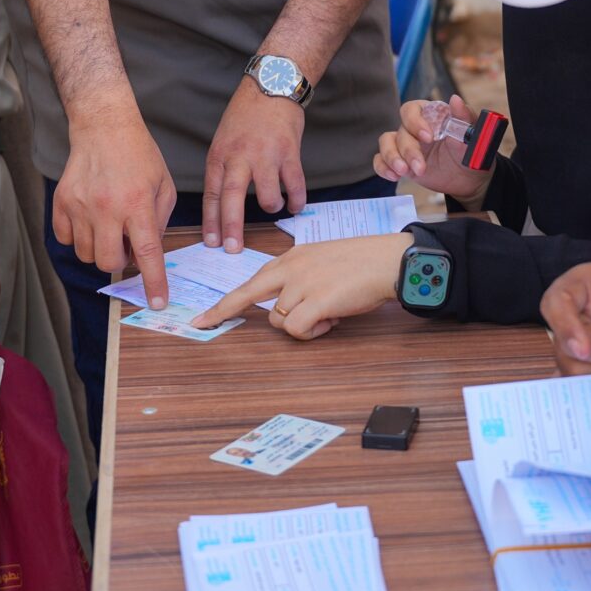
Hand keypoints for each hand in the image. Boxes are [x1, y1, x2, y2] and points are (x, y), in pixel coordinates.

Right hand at [53, 108, 177, 308]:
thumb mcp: (163, 186)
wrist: (104, 127)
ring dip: (100, 249)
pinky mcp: (61, 202)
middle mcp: (107, 207)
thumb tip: (147, 254)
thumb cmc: (138, 155)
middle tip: (125, 243)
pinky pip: (67, 240)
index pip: (147, 253)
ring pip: (86, 255)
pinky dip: (79, 238)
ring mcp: (80, 205)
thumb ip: (159, 222)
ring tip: (108, 227)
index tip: (157, 302)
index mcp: (137, 203)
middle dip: (120, 262)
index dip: (153, 283)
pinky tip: (89, 220)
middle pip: (108, 262)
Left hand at [196, 234, 407, 339]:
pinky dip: (313, 332)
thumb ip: (299, 279)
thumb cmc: (361, 264)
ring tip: (328, 313)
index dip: (225, 302)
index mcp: (291, 258)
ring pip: (279, 320)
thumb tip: (287, 309)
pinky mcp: (315, 301)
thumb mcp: (321, 262)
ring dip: (301, 326)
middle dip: (223, 312)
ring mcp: (301, 284)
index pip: (250, 281)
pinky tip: (332, 319)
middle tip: (203, 323)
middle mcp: (291, 268)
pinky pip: (297, 329)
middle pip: (248, 296)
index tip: (202, 318)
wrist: (388, 260)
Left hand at [203, 78, 308, 249]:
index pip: (212, 193)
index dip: (210, 221)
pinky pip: (294, 185)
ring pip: (266, 195)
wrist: (271, 86)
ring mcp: (265, 155)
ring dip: (270, 206)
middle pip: (232, 197)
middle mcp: (240, 156)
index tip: (211, 242)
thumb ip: (223, 170)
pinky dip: (296, 199)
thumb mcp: (223, 141)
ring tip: (273, 205)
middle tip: (233, 249)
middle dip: (231, 227)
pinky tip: (295, 204)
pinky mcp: (289, 152)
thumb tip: (221, 207)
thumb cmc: (245, 116)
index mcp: (220, 155)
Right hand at [373, 96, 489, 206]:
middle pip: (400, 131)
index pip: (412, 109)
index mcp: (431, 116)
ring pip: (386, 143)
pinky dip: (383, 167)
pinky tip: (394, 176)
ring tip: (404, 172)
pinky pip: (381, 160)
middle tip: (420, 167)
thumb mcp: (472, 137)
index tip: (427, 138)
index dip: (415, 122)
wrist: (469, 180)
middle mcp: (415, 129)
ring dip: (392, 157)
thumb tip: (455, 99)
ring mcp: (406, 146)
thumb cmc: (471, 154)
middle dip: (408, 150)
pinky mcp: (400, 163)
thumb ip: (464, 117)